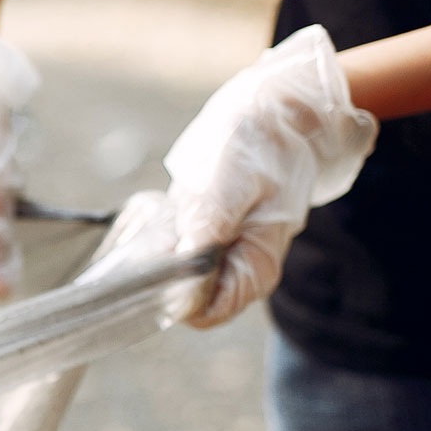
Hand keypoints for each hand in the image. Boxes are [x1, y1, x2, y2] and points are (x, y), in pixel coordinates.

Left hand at [160, 25, 377, 327]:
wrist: (274, 117)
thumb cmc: (261, 146)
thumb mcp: (234, 182)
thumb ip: (211, 226)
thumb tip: (186, 270)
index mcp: (254, 269)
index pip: (204, 313)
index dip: (175, 295)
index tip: (164, 256)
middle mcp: (237, 271)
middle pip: (183, 299)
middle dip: (160, 271)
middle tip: (167, 224)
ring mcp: (221, 258)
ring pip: (171, 279)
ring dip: (157, 252)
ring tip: (172, 211)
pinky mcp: (206, 241)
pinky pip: (170, 256)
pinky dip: (158, 238)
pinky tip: (169, 208)